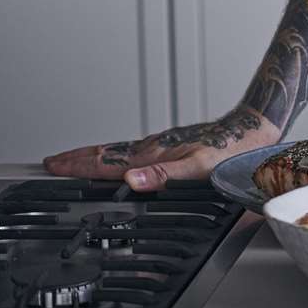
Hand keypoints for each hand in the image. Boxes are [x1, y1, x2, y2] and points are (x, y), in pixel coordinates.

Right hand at [43, 106, 280, 191]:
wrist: (256, 128)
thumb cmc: (234, 149)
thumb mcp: (200, 167)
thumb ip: (164, 174)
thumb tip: (130, 179)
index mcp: (155, 153)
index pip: (107, 161)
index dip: (78, 166)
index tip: (51, 166)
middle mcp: (155, 147)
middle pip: (107, 153)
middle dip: (77, 158)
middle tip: (51, 162)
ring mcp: (163, 145)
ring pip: (119, 151)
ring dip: (94, 156)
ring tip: (75, 160)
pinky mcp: (174, 145)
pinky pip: (135, 152)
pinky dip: (116, 156)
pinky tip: (121, 160)